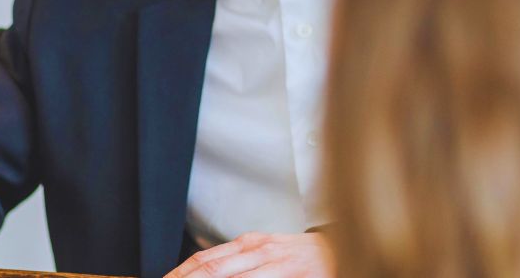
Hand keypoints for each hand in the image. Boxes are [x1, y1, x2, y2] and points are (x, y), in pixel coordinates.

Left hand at [165, 232, 333, 277]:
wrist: (339, 251)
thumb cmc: (300, 257)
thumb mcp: (264, 252)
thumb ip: (236, 262)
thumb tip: (203, 270)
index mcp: (248, 244)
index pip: (205, 260)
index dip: (180, 273)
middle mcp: (258, 251)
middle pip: (212, 269)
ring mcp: (274, 263)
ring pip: (230, 276)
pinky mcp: (289, 275)